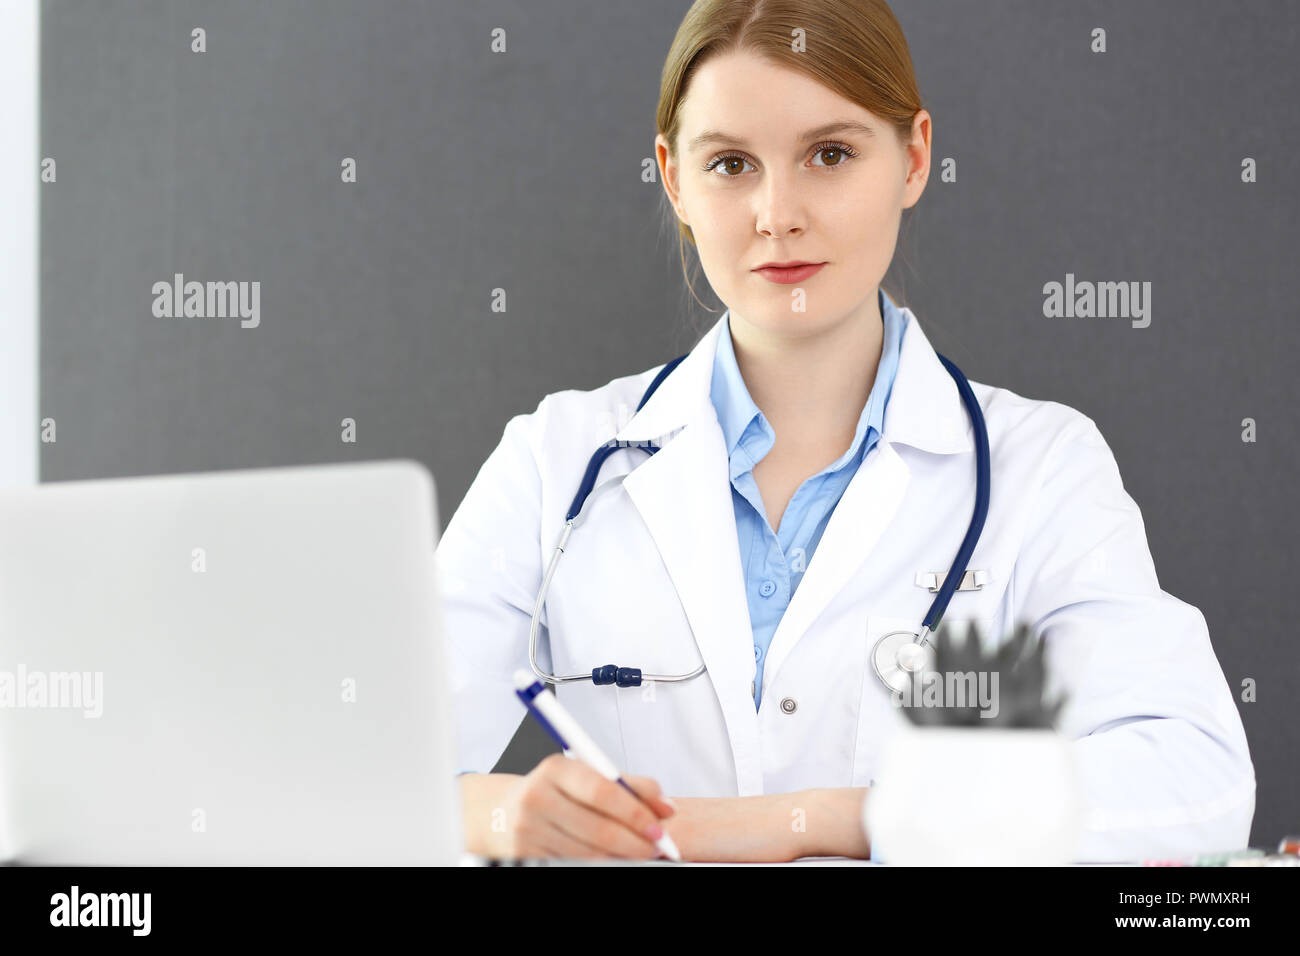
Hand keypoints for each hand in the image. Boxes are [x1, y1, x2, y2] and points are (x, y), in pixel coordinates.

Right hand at [495, 754, 676, 859]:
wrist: (503, 812)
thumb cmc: (556, 791)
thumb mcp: (587, 776)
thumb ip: (630, 786)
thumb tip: (667, 807)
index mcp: (555, 768)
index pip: (603, 791)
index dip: (636, 812)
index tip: (660, 827)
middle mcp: (537, 797)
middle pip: (599, 829)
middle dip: (636, 843)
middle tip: (658, 847)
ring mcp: (528, 830)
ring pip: (588, 854)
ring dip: (621, 858)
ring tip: (639, 854)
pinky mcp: (525, 854)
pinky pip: (572, 864)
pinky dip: (599, 864)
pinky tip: (612, 860)